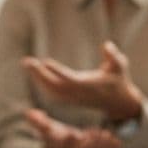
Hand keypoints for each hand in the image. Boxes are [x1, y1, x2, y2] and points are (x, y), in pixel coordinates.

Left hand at [23, 41, 143, 120]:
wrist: (119, 103)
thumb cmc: (119, 80)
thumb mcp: (120, 65)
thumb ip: (113, 56)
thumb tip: (106, 45)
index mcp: (89, 86)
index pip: (70, 79)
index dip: (57, 71)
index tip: (44, 62)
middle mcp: (79, 94)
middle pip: (55, 86)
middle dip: (40, 75)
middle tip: (27, 61)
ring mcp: (73, 98)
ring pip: (51, 91)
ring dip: (38, 79)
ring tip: (28, 63)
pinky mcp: (70, 100)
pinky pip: (53, 93)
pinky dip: (42, 84)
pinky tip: (35, 72)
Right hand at [25, 109, 124, 147]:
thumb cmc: (54, 138)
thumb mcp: (46, 130)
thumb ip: (38, 122)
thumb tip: (28, 113)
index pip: (60, 147)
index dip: (65, 142)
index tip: (70, 134)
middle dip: (86, 145)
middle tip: (93, 132)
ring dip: (100, 147)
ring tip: (106, 134)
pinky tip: (116, 141)